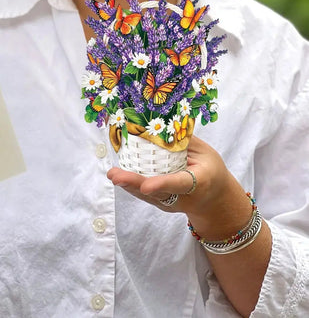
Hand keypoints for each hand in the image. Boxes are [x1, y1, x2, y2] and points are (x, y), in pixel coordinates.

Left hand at [107, 135, 232, 215]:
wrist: (214, 199)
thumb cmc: (210, 169)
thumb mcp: (205, 152)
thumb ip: (184, 141)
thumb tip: (162, 123)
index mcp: (198, 182)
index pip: (179, 183)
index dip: (162, 184)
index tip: (146, 186)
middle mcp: (183, 197)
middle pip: (157, 192)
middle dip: (135, 185)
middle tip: (116, 176)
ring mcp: (171, 203)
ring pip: (148, 196)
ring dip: (129, 185)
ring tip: (113, 174)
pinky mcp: (162, 203)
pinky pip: (145, 195)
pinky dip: (132, 185)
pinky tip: (118, 175)